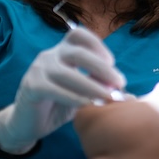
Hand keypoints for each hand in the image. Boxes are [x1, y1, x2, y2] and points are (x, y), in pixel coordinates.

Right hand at [0, 27, 124, 153]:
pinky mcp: (31, 86)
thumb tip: (131, 96)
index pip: (78, 34)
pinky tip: (88, 105)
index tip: (113, 62)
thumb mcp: (83, 93)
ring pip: (67, 72)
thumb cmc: (59, 104)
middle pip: (78, 52)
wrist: (27, 123)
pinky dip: (74, 97)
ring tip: (109, 98)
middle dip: (102, 67)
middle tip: (120, 83)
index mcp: (63, 51)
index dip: (97, 44)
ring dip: (92, 85)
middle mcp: (50, 55)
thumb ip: (100, 88)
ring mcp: (38, 69)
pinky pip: (54, 89)